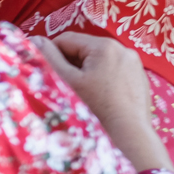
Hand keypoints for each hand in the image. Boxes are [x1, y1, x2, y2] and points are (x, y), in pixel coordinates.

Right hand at [33, 33, 171, 171]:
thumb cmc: (96, 108)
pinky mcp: (139, 76)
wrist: (129, 133)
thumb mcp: (68, 81)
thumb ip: (49, 57)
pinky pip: (114, 70)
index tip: (48, 72)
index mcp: (104, 46)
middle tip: (66, 85)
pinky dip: (103, 79)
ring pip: (99, 60)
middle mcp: (123, 48)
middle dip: (72, 64)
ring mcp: (134, 62)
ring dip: (87, 71)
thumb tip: (34, 40)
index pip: (67, 39)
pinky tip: (101, 97)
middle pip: (84, 49)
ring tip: (84, 93)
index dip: (52, 54)